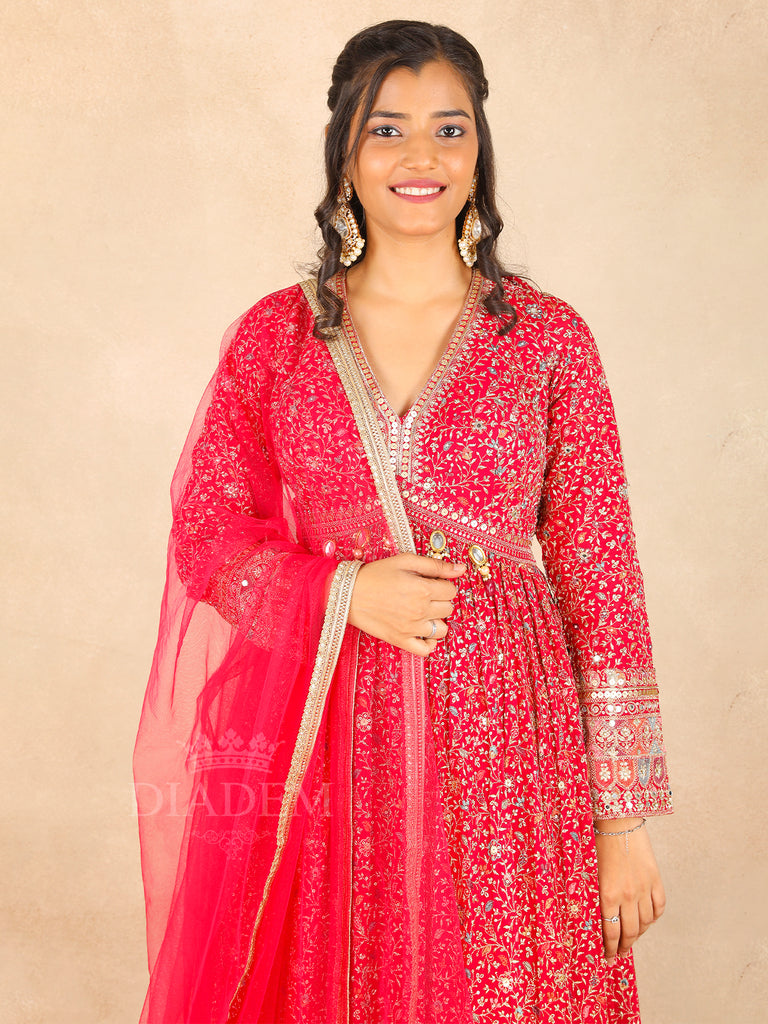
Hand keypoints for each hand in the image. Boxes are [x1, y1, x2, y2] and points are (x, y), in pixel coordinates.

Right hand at [347, 553, 465, 655]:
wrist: (348, 593)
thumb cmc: (376, 574)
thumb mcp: (405, 561)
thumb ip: (435, 565)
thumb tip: (461, 569)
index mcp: (423, 589)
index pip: (451, 591)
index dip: (443, 584)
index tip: (430, 582)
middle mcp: (420, 610)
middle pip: (448, 608)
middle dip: (440, 600)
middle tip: (423, 594)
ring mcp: (411, 628)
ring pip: (442, 629)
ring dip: (437, 620)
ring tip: (422, 611)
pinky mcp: (401, 640)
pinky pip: (427, 649)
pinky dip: (430, 642)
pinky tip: (423, 631)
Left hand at [594, 817, 665, 963]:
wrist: (618, 820)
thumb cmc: (596, 843)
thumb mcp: (589, 871)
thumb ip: (592, 895)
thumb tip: (592, 917)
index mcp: (607, 893)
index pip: (610, 931)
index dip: (609, 948)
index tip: (607, 956)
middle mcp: (627, 894)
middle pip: (629, 931)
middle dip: (623, 946)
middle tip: (619, 954)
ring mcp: (643, 887)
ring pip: (645, 922)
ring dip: (638, 933)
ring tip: (631, 938)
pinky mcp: (655, 879)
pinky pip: (658, 907)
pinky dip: (653, 917)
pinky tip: (646, 921)